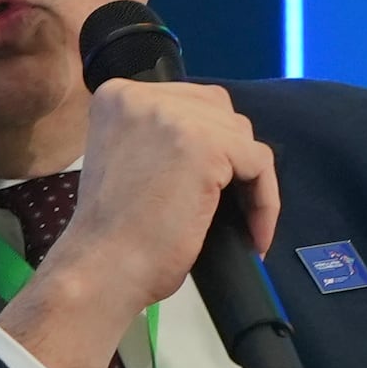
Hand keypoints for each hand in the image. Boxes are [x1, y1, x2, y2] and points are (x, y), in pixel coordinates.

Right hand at [0, 78, 279, 367]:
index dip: (207, 143)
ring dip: (249, 182)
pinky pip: (259, 163)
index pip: (187, 102)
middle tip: (230, 205)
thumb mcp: (127, 164)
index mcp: (117, 97)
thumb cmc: (111, 238)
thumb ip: (160, 142)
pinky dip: (264, 201)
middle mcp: (143, 96)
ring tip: (242, 225)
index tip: (210, 187)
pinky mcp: (206, 144)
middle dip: (230, 156)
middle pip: (217, 111)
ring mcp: (175, 116)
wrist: (102, 270)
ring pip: (242, 136)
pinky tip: (252, 235)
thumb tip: (215, 148)